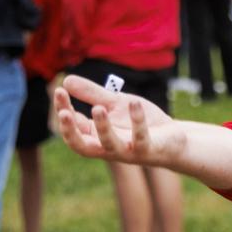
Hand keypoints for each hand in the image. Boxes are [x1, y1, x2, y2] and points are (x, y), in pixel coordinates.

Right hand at [54, 76, 184, 167]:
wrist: (172, 138)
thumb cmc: (138, 123)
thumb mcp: (114, 104)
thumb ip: (92, 94)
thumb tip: (66, 80)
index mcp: (96, 137)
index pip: (73, 128)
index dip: (64, 111)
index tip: (60, 91)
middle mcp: (108, 148)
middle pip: (82, 146)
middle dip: (71, 131)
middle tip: (64, 113)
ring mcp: (128, 151)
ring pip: (110, 145)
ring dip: (103, 128)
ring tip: (98, 108)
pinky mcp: (148, 150)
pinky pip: (141, 138)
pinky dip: (138, 121)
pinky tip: (134, 102)